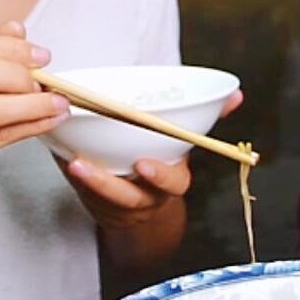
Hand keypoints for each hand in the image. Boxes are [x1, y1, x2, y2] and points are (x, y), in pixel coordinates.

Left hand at [56, 88, 242, 227]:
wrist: (146, 205)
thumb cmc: (163, 159)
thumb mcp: (184, 142)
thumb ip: (206, 118)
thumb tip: (237, 94)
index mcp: (172, 180)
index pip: (172, 182)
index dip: (159, 176)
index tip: (143, 165)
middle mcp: (147, 198)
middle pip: (132, 198)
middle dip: (110, 185)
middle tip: (86, 166)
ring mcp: (120, 206)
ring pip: (104, 199)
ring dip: (85, 182)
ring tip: (71, 162)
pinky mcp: (97, 204)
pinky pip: (85, 196)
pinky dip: (74, 179)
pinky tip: (62, 157)